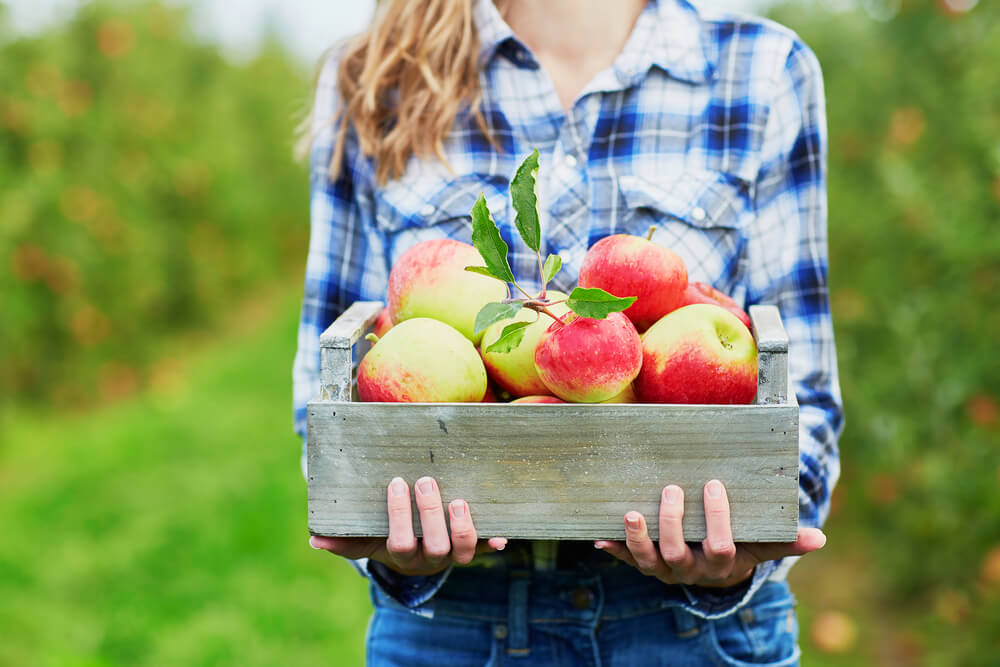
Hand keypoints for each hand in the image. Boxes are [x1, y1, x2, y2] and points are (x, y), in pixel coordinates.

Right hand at [309, 476, 507, 575]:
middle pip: (435, 546)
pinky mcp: (474, 546)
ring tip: (459, 500)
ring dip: (464, 527)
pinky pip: (486, 547)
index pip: (400, 542)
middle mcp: (431, 558)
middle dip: (431, 514)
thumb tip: (314, 539)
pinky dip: (494, 542)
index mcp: (403, 555)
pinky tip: (502, 534)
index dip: (400, 516)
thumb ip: (343, 540)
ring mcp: (454, 554)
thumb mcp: (365, 539)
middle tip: (426, 481)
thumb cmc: (385, 536)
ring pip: (463, 550)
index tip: (397, 483)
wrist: (415, 552)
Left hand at [594, 480, 825, 587]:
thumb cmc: (741, 545)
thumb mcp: (762, 544)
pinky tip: (599, 538)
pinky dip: (614, 549)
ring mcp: (665, 569)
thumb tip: (819, 538)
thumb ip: (786, 540)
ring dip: (638, 539)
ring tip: (632, 513)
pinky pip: (627, 560)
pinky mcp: (645, 563)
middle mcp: (690, 571)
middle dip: (672, 524)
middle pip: (679, 554)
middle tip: (671, 490)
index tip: (713, 485)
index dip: (717, 519)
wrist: (714, 568)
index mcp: (721, 563)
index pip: (721, 546)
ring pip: (649, 561)